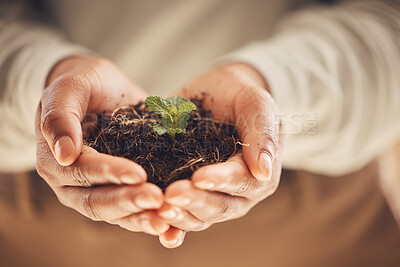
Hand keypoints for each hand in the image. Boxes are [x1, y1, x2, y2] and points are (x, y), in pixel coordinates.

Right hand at [36, 56, 168, 234]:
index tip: (139, 173)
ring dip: (141, 218)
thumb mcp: (70, 88)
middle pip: (97, 202)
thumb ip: (60, 116)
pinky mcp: (120, 190)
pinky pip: (132, 211)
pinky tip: (173, 226)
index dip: (109, 174)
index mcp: (57, 159)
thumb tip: (64, 154)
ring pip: (116, 214)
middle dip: (128, 202)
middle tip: (158, 199)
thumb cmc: (84, 84)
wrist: (101, 90)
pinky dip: (150, 219)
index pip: (82, 172)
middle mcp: (74, 183)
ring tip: (166, 220)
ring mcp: (97, 190)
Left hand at [157, 63, 282, 247]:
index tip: (198, 177)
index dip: (220, 181)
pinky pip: (182, 215)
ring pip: (199, 216)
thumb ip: (262, 132)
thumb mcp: (255, 103)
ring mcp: (213, 197)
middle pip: (220, 206)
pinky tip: (156, 227)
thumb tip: (264, 171)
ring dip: (179, 215)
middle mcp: (238, 192)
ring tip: (159, 208)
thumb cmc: (240, 95)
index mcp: (259, 172)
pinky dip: (170, 226)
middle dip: (195, 201)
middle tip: (171, 195)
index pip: (242, 180)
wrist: (219, 95)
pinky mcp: (190, 194)